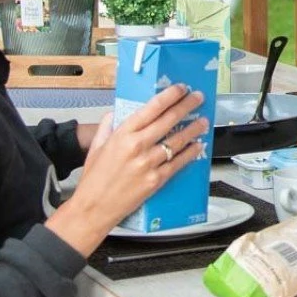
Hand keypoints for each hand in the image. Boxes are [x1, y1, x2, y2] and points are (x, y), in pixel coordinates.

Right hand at [47, 85, 209, 255]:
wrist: (93, 208)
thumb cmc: (94, 179)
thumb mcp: (96, 147)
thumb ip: (106, 127)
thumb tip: (114, 114)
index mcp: (122, 134)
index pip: (151, 108)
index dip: (169, 95)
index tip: (180, 88)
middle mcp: (137, 146)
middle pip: (169, 120)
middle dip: (187, 106)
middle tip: (197, 98)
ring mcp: (148, 163)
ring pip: (177, 141)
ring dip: (193, 129)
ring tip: (203, 121)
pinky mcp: (156, 180)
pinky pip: (178, 162)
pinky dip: (190, 152)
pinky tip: (198, 145)